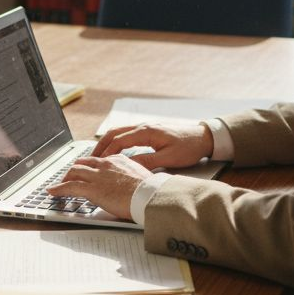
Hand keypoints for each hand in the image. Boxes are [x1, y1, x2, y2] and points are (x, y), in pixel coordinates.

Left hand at [46, 154, 153, 218]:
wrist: (149, 195)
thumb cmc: (149, 190)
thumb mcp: (141, 177)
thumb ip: (131, 177)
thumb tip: (131, 184)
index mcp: (117, 160)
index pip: (97, 160)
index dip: (88, 167)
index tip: (85, 173)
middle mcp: (105, 164)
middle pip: (82, 163)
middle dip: (73, 170)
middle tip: (68, 178)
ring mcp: (97, 176)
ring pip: (73, 172)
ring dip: (64, 179)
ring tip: (58, 186)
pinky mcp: (91, 189)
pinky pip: (69, 186)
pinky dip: (58, 189)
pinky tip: (52, 192)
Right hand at [92, 122, 214, 169]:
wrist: (203, 137)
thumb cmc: (189, 147)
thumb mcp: (168, 158)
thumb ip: (147, 162)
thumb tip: (127, 167)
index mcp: (146, 132)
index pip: (119, 141)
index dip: (106, 153)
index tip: (96, 164)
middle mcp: (143, 127)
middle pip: (114, 134)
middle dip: (100, 146)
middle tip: (89, 159)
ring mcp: (146, 127)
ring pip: (119, 132)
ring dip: (106, 143)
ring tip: (97, 156)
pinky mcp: (149, 131)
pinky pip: (127, 134)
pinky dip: (116, 141)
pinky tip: (114, 151)